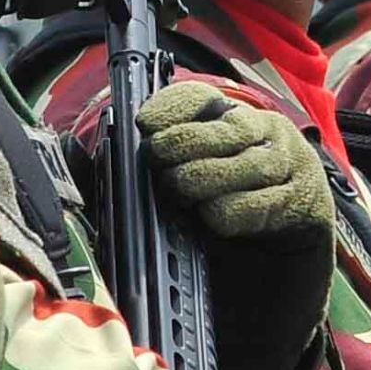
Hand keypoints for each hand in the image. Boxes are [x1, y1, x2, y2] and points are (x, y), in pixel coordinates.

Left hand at [138, 81, 335, 369]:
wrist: (274, 272)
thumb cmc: (208, 220)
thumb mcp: (171, 189)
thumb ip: (122, 171)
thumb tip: (67, 153)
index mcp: (230, 118)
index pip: (201, 97)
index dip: (173, 107)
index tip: (145, 124)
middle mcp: (266, 135)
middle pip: (229, 127)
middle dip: (190, 140)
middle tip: (160, 159)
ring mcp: (290, 170)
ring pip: (251, 162)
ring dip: (212, 175)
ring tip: (183, 189)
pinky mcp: (303, 208)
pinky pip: (267, 205)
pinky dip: (237, 210)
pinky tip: (213, 217)